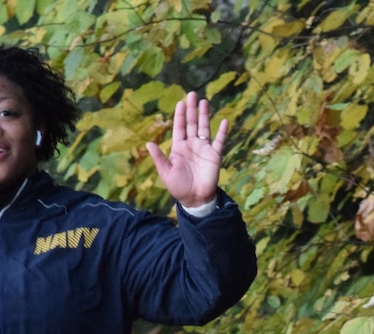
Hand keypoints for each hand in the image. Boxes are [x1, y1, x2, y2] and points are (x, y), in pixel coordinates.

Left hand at [146, 90, 227, 209]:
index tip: (181, 102)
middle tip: (192, 94)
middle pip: (192, 123)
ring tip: (204, 101)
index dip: (180, 115)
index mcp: (179, 148)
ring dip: (204, 115)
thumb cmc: (178, 187)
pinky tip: (224, 121)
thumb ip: (159, 158)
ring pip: (204, 128)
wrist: (195, 199)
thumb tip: (148, 143)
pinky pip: (219, 141)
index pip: (180, 127)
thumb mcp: (166, 172)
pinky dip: (222, 132)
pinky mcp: (215, 155)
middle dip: (192, 109)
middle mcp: (192, 145)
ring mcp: (204, 149)